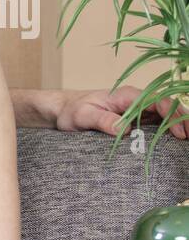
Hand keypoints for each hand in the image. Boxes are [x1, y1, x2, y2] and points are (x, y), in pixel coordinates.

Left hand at [57, 86, 187, 138]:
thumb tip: (124, 130)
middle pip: (168, 108)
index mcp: (128, 96)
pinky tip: (176, 143)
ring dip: (179, 126)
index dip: (173, 116)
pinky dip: (168, 131)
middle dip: (184, 121)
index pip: (159, 102)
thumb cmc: (72, 110)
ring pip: (165, 116)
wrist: (64, 110)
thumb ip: (103, 120)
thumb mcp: (83, 116)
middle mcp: (137, 101)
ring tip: (187, 142)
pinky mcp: (135, 120)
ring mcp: (138, 110)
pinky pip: (156, 124)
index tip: (180, 133)